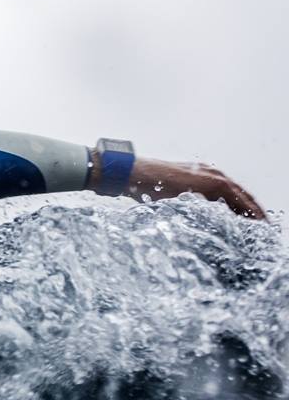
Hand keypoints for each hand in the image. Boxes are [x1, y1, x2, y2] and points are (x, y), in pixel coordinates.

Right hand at [89, 153, 265, 219]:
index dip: (242, 207)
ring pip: (243, 195)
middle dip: (254, 210)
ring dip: (254, 211)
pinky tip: (254, 221)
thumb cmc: (145, 186)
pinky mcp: (212, 182)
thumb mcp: (168, 196)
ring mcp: (213, 175)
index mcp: (201, 175)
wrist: (135, 174)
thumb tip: (185, 222)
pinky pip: (237, 198)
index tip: (249, 221)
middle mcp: (211, 172)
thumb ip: (182, 204)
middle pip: (241, 194)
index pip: (230, 193)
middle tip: (264, 225)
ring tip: (263, 226)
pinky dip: (247, 210)